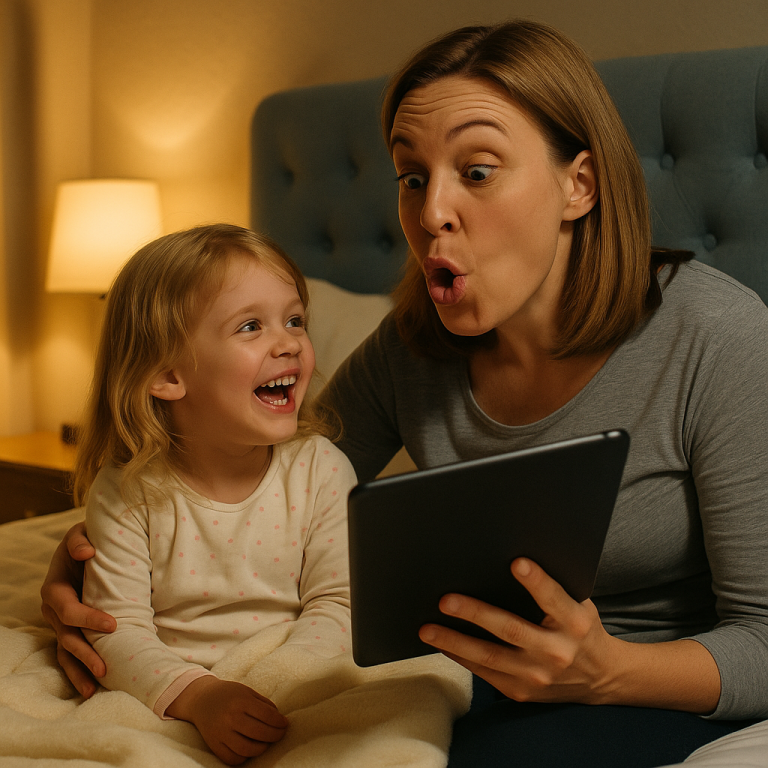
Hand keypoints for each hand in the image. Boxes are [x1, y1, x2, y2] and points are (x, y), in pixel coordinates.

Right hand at [39, 522, 116, 697]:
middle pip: (67, 636)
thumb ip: (79, 540)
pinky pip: (70, 655)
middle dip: (86, 653)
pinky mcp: (70, 631)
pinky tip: (92, 688)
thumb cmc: (85, 541)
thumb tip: (87, 551)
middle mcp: (53, 610)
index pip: (68, 609)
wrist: (84, 550)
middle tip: (106, 666)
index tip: (113, 624)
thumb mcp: (78, 533)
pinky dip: (79, 671)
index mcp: (55, 589)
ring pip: (66, 652)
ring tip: (95, 688)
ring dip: (80, 670)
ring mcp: (60, 624)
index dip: (88, 618)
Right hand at [167, 677, 288, 764]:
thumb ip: (264, 704)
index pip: (267, 715)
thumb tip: (279, 719)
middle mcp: (230, 717)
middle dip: (275, 735)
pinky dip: (244, 757)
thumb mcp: (247, 692)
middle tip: (280, 734)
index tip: (285, 723)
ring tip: (266, 742)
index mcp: (241, 701)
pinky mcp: (214, 745)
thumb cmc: (229, 694)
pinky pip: (232, 758)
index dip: (280, 722)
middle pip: (259, 733)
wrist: (202, 699)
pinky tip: (250, 749)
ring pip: (247, 749)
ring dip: (262, 748)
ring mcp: (221, 733)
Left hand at [418, 558, 618, 704]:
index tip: (516, 562)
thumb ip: (553, 589)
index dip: (536, 580)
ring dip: (454, 641)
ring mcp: (538, 676)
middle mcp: (557, 651)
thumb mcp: (579, 604)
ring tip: (427, 629)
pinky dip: (461, 657)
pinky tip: (442, 643)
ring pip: (489, 657)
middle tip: (446, 600)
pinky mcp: (522, 692)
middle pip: (511, 629)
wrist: (601, 677)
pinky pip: (485, 673)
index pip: (553, 598)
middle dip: (475, 613)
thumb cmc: (581, 629)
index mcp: (575, 622)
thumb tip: (511, 561)